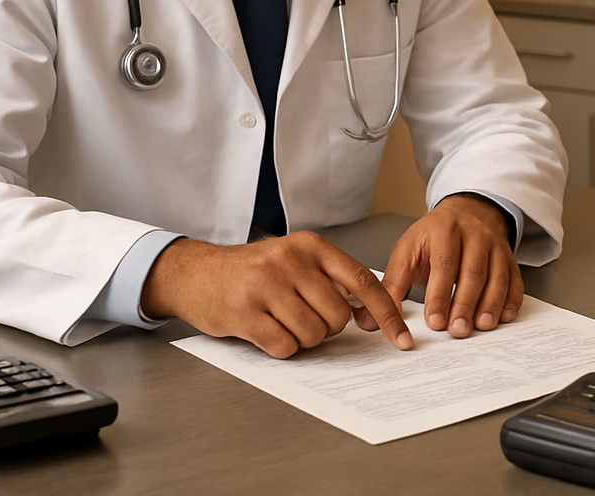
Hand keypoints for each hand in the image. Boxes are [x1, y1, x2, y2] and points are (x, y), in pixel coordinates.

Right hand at [141, 232, 411, 358]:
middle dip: (326, 329)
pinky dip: (281, 347)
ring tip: (280, 321)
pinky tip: (264, 330)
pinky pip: (284, 345)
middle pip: (337, 317)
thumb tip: (369, 310)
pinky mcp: (245, 312)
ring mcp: (266, 285)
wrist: (195, 273)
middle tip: (302, 318)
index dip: (385, 313)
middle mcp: (291, 261)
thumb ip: (329, 278)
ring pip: (313, 334)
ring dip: (302, 339)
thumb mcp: (294, 260)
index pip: (363, 282)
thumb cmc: (251, 271)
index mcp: (311, 246)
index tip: (400, 338)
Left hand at [378, 194, 523, 338]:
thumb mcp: (408, 249)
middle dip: (465, 304)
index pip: (444, 264)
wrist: (466, 211)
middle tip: (457, 330)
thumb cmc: (433, 235)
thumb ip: (394, 282)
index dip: (440, 295)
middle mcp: (474, 235)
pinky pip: (515, 280)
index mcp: (445, 230)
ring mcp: (495, 246)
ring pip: (497, 277)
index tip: (434, 321)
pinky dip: (512, 301)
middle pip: (473, 272)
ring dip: (490, 304)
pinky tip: (505, 317)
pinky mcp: (509, 258)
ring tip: (481, 326)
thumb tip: (377, 315)